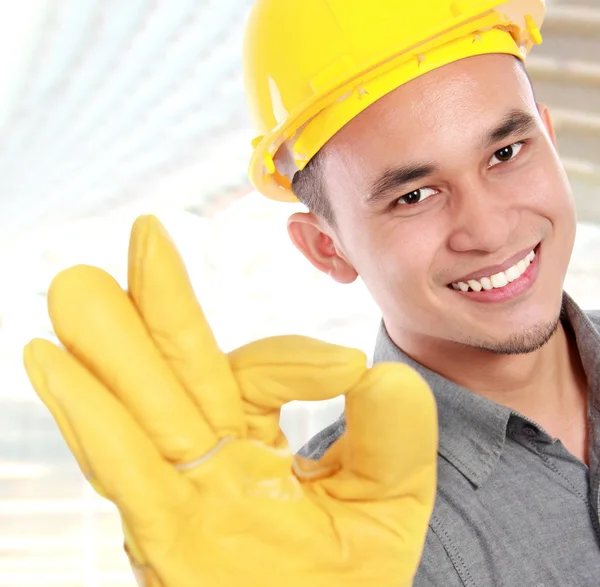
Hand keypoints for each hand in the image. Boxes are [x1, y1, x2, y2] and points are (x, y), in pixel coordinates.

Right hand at [23, 215, 436, 586]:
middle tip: (145, 234)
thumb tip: (382, 374)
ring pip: (141, 407)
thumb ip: (393, 440)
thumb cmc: (349, 574)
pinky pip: (126, 470)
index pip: (257, 373)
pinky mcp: (165, 538)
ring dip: (110, 348)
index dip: (293, 359)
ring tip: (79, 286)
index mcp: (254, 439)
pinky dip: (91, 416)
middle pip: (178, 369)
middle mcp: (209, 456)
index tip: (346, 371)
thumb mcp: (385, 499)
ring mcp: (182, 493)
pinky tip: (52, 361)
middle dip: (159, 306)